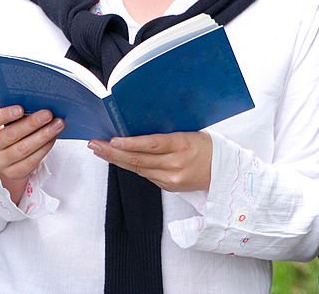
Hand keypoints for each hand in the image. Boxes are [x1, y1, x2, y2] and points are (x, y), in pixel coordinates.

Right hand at [0, 106, 64, 203]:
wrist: (5, 158)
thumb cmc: (8, 131)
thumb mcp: (6, 121)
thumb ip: (16, 113)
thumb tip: (38, 103)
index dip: (4, 115)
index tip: (21, 109)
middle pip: (11, 135)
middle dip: (32, 123)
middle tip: (48, 114)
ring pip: (23, 149)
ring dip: (43, 135)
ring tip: (57, 124)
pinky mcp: (12, 173)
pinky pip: (31, 161)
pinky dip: (44, 148)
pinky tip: (53, 138)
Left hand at [87, 132, 211, 191]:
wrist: (224, 171)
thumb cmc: (207, 147)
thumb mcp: (190, 133)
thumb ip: (166, 135)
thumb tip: (139, 131)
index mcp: (182, 145)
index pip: (152, 144)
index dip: (130, 144)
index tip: (112, 140)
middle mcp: (175, 164)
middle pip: (139, 159)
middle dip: (113, 152)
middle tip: (95, 144)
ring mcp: (171, 178)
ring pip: (138, 169)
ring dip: (116, 160)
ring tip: (99, 151)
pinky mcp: (169, 186)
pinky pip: (146, 174)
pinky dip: (131, 166)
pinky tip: (117, 159)